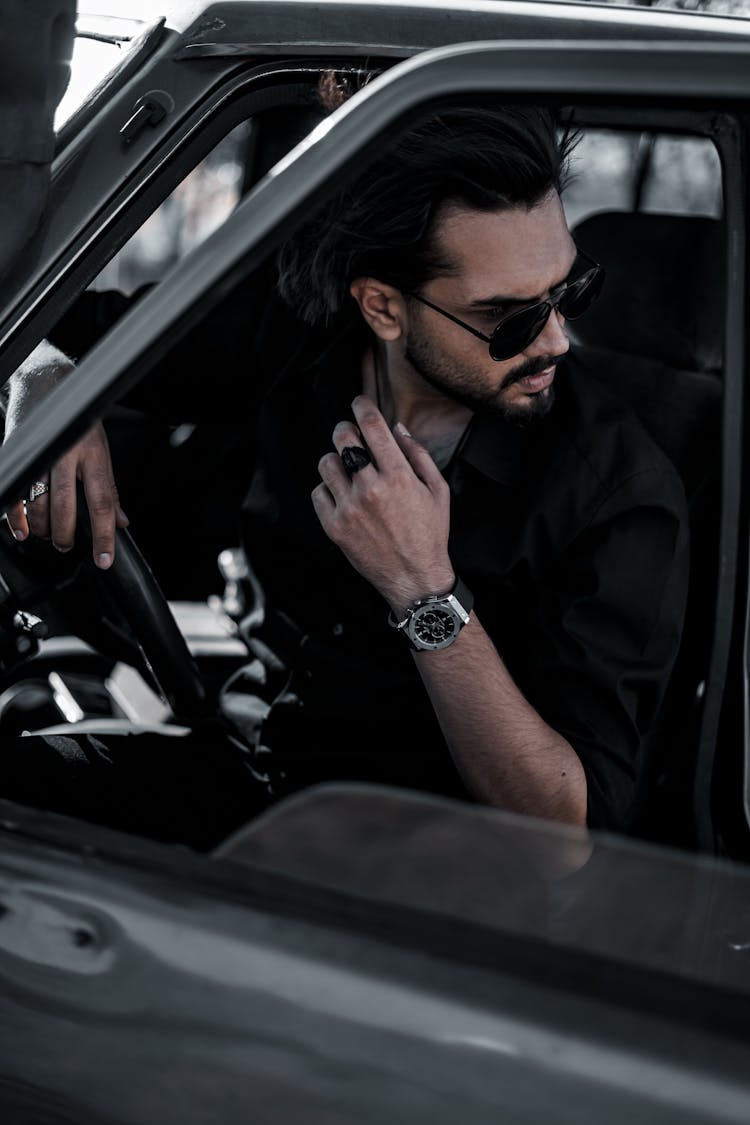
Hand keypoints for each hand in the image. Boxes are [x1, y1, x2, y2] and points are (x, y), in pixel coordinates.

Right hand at [5, 421, 128, 568]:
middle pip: (65, 505)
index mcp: (93, 454)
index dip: (104, 534)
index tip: (104, 559)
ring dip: (42, 527)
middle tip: (66, 546)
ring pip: (38, 501)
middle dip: (65, 534)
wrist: (45, 382)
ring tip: (48, 536)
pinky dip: (16, 516)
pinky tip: (22, 530)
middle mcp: (66, 454)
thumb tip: (121, 521)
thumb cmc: (77, 419)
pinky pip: (14, 492)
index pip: (102, 502)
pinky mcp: (18, 452)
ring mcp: (40, 453)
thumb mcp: (102, 449)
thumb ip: (109, 487)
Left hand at [312, 395, 453, 615]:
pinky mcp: (334, 527)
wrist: (415, 578)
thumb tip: (397, 428)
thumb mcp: (438, 491)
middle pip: (343, 439)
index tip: (359, 403)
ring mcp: (349, 509)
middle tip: (349, 434)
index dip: (362, 406)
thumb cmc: (430, 534)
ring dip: (334, 460)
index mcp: (398, 476)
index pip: (372, 426)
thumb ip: (418, 455)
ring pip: (326, 464)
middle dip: (345, 429)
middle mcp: (371, 489)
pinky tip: (341, 494)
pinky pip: (318, 493)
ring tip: (346, 469)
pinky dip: (327, 489)